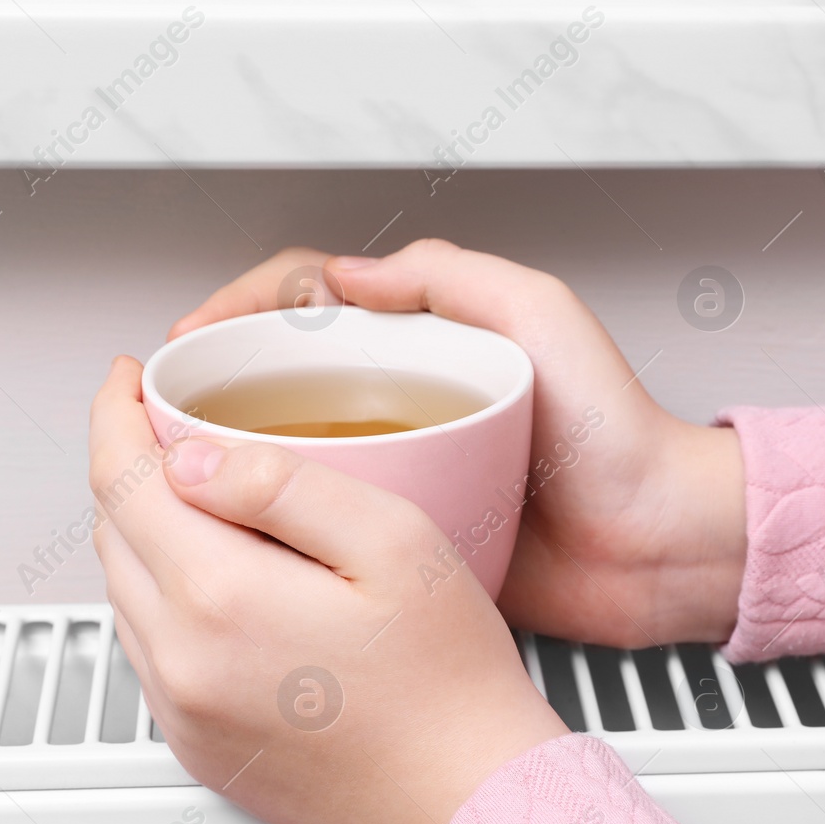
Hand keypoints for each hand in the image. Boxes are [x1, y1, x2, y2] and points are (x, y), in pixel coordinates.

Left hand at [89, 357, 567, 823]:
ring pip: (125, 592)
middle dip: (129, 467)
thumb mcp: (394, 543)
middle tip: (174, 429)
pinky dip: (165, 599)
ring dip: (146, 534)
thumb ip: (284, 486)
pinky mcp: (197, 748)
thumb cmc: (451, 685)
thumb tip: (191, 457)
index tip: (129, 380)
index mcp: (219, 597)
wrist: (468, 806)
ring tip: (205, 502)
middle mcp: (181, 660)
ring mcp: (183, 712)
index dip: (116, 413)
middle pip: (113, 532)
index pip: (122, 478)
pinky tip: (226, 587)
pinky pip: (150, 652)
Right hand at [169, 240, 746, 647]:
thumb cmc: (617, 432)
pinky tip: (246, 527)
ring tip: (186, 466)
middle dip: (217, 382)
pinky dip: (280, 516)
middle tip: (168, 408)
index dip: (240, 311)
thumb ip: (451, 275)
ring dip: (234, 452)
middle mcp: (406, 399)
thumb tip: (342, 276)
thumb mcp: (541, 316)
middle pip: (285, 375)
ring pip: (295, 448)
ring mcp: (403, 467)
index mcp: (428, 340)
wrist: (656, 548)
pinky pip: (327, 518)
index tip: (193, 340)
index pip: (309, 303)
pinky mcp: (406, 534)